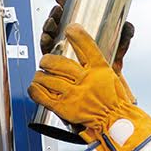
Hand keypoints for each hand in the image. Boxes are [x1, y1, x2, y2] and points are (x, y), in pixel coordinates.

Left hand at [28, 24, 150, 150]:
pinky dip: (35, 89)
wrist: (115, 122)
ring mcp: (74, 95)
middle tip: (46, 60)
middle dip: (48, 59)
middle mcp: (86, 81)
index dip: (76, 34)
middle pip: (58, 62)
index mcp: (100, 70)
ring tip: (41, 74)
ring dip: (41, 74)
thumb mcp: (110, 74)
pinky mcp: (64, 108)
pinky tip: (35, 86)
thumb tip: (89, 43)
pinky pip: (42, 95)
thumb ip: (96, 61)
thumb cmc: (114, 99)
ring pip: (47, 78)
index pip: (87, 46)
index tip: (69, 28)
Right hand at [39, 0, 132, 71]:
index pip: (70, 5)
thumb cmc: (113, 56)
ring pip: (49, 29)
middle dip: (55, 11)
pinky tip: (46, 38)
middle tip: (58, 10)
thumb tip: (127, 26)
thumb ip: (126, 33)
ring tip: (52, 24)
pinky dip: (43, 41)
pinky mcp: (56, 56)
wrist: (107, 79)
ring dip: (48, 24)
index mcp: (82, 21)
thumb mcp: (121, 42)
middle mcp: (69, 30)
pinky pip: (45, 47)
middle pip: (57, 16)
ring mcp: (61, 42)